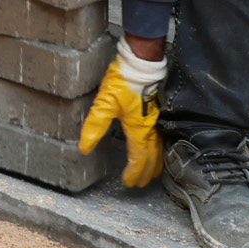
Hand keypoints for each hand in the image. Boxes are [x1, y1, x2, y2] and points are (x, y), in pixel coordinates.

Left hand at [78, 48, 165, 188]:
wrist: (141, 64)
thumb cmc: (123, 82)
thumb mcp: (104, 103)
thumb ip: (95, 127)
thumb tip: (85, 148)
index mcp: (139, 129)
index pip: (138, 157)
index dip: (133, 171)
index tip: (128, 182)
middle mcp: (151, 128)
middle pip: (152, 156)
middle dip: (146, 171)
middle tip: (141, 183)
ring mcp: (157, 120)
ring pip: (160, 148)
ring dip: (157, 163)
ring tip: (153, 172)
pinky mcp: (158, 112)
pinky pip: (163, 137)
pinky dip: (161, 149)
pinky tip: (158, 149)